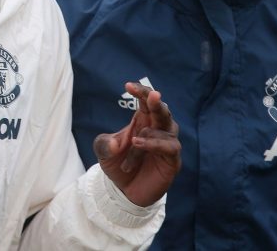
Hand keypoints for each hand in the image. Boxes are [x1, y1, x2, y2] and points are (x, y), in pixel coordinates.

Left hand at [93, 81, 180, 206]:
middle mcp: (156, 128)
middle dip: (157, 101)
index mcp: (141, 120)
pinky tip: (139, 144)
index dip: (141, 91)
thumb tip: (116, 144)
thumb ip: (105, 143)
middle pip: (162, 109)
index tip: (128, 85)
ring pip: (167, 127)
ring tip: (134, 140)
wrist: (124, 191)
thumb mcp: (104, 151)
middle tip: (153, 95)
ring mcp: (166, 144)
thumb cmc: (117, 164)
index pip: (145, 100)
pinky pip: (170, 147)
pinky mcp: (172, 160)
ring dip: (150, 132)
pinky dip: (155, 144)